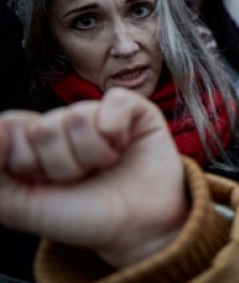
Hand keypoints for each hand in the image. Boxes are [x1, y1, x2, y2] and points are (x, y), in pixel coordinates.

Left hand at [0, 89, 186, 267]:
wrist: (134, 229)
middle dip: (62, 165)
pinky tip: (123, 146)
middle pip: (45, 127)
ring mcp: (99, 114)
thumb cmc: (82, 217)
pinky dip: (116, 130)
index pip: (11, 126)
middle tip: (81, 178)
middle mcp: (66, 124)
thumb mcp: (19, 207)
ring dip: (93, 154)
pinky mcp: (134, 110)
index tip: (45, 183)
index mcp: (35, 141)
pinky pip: (114, 102)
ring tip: (106, 166)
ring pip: (78, 117)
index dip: (27, 161)